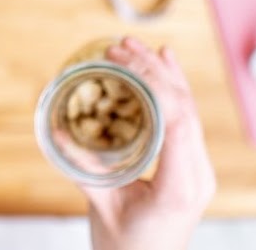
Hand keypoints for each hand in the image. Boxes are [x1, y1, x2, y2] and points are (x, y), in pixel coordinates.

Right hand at [84, 38, 215, 249]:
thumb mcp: (102, 209)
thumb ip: (83, 170)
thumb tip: (56, 131)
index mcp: (179, 186)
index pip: (176, 122)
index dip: (153, 85)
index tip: (123, 64)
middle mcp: (197, 174)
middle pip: (184, 109)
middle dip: (153, 71)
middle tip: (120, 47)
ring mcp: (199, 170)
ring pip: (189, 110)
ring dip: (163, 74)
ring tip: (135, 46)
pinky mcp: (191, 166)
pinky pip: (186, 121)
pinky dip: (174, 90)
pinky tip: (166, 62)